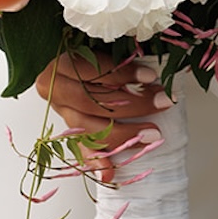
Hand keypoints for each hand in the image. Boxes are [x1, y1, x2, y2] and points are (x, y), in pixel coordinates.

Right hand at [35, 50, 171, 183]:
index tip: (151, 76)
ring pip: (90, 128)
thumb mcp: (98, 45)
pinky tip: (109, 173)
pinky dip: (96, 162)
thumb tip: (151, 65)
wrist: (66, 68)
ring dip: (123, 135)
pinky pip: (82, 150)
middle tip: (162, 102)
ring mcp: (62, 114)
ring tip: (152, 134)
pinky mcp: (69, 133)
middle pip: (94, 102)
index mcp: (61, 64)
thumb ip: (117, 51)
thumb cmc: (88, 53)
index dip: (123, 74)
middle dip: (133, 104)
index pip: (94, 71)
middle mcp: (56, 91)